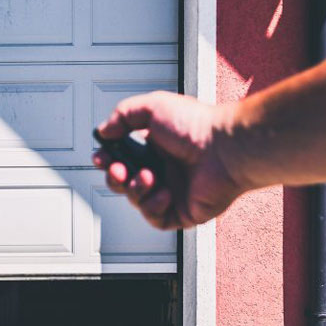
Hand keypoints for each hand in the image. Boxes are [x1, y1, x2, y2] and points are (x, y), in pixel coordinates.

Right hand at [92, 91, 246, 229]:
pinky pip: (156, 219)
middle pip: (124, 182)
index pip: (122, 157)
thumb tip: (104, 131)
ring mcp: (173, 192)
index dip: (107, 159)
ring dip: (135, 190)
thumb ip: (123, 114)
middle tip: (119, 170)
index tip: (101, 157)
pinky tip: (165, 193)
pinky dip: (153, 207)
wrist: (224, 150)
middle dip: (114, 177)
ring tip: (149, 177)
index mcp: (155, 147)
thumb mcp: (153, 106)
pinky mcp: (183, 212)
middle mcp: (164, 170)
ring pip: (136, 200)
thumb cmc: (197, 126)